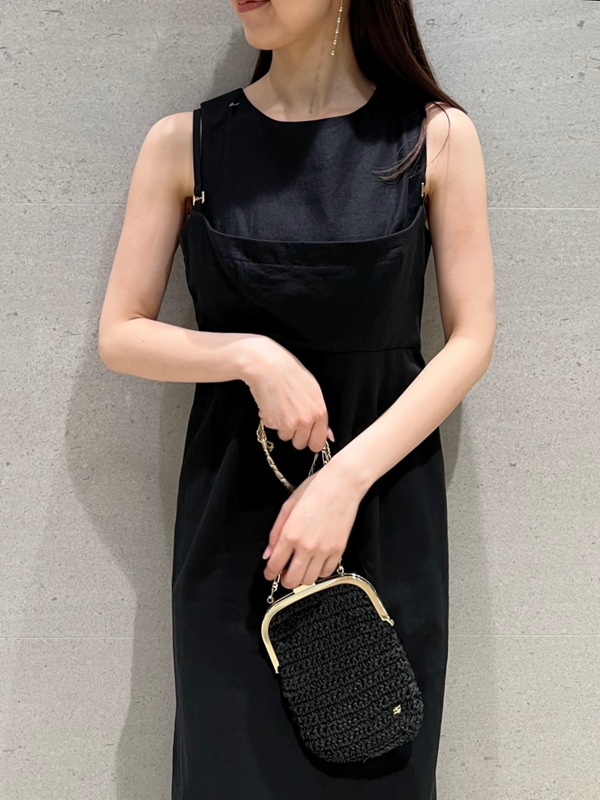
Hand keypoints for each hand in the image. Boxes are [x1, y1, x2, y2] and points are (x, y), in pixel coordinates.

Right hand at [237, 336, 333, 451]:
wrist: (269, 366)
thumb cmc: (292, 374)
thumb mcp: (314, 392)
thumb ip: (320, 415)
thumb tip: (329, 436)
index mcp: (320, 413)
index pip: (318, 443)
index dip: (310, 440)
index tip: (305, 436)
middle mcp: (306, 421)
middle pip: (300, 444)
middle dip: (294, 435)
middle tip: (289, 417)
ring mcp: (289, 423)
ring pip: (285, 437)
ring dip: (281, 426)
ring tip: (280, 406)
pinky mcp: (272, 423)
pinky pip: (272, 428)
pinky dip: (269, 419)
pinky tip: (271, 403)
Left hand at [262, 461, 363, 589]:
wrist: (342, 484)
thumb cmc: (315, 489)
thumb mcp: (288, 507)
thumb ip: (275, 533)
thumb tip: (268, 553)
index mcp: (290, 534)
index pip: (275, 565)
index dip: (269, 573)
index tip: (269, 574)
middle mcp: (306, 546)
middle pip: (292, 580)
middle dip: (284, 579)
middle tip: (284, 573)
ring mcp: (324, 550)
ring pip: (309, 580)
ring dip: (301, 578)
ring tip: (300, 568)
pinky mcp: (339, 550)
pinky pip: (326, 573)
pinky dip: (318, 572)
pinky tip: (315, 563)